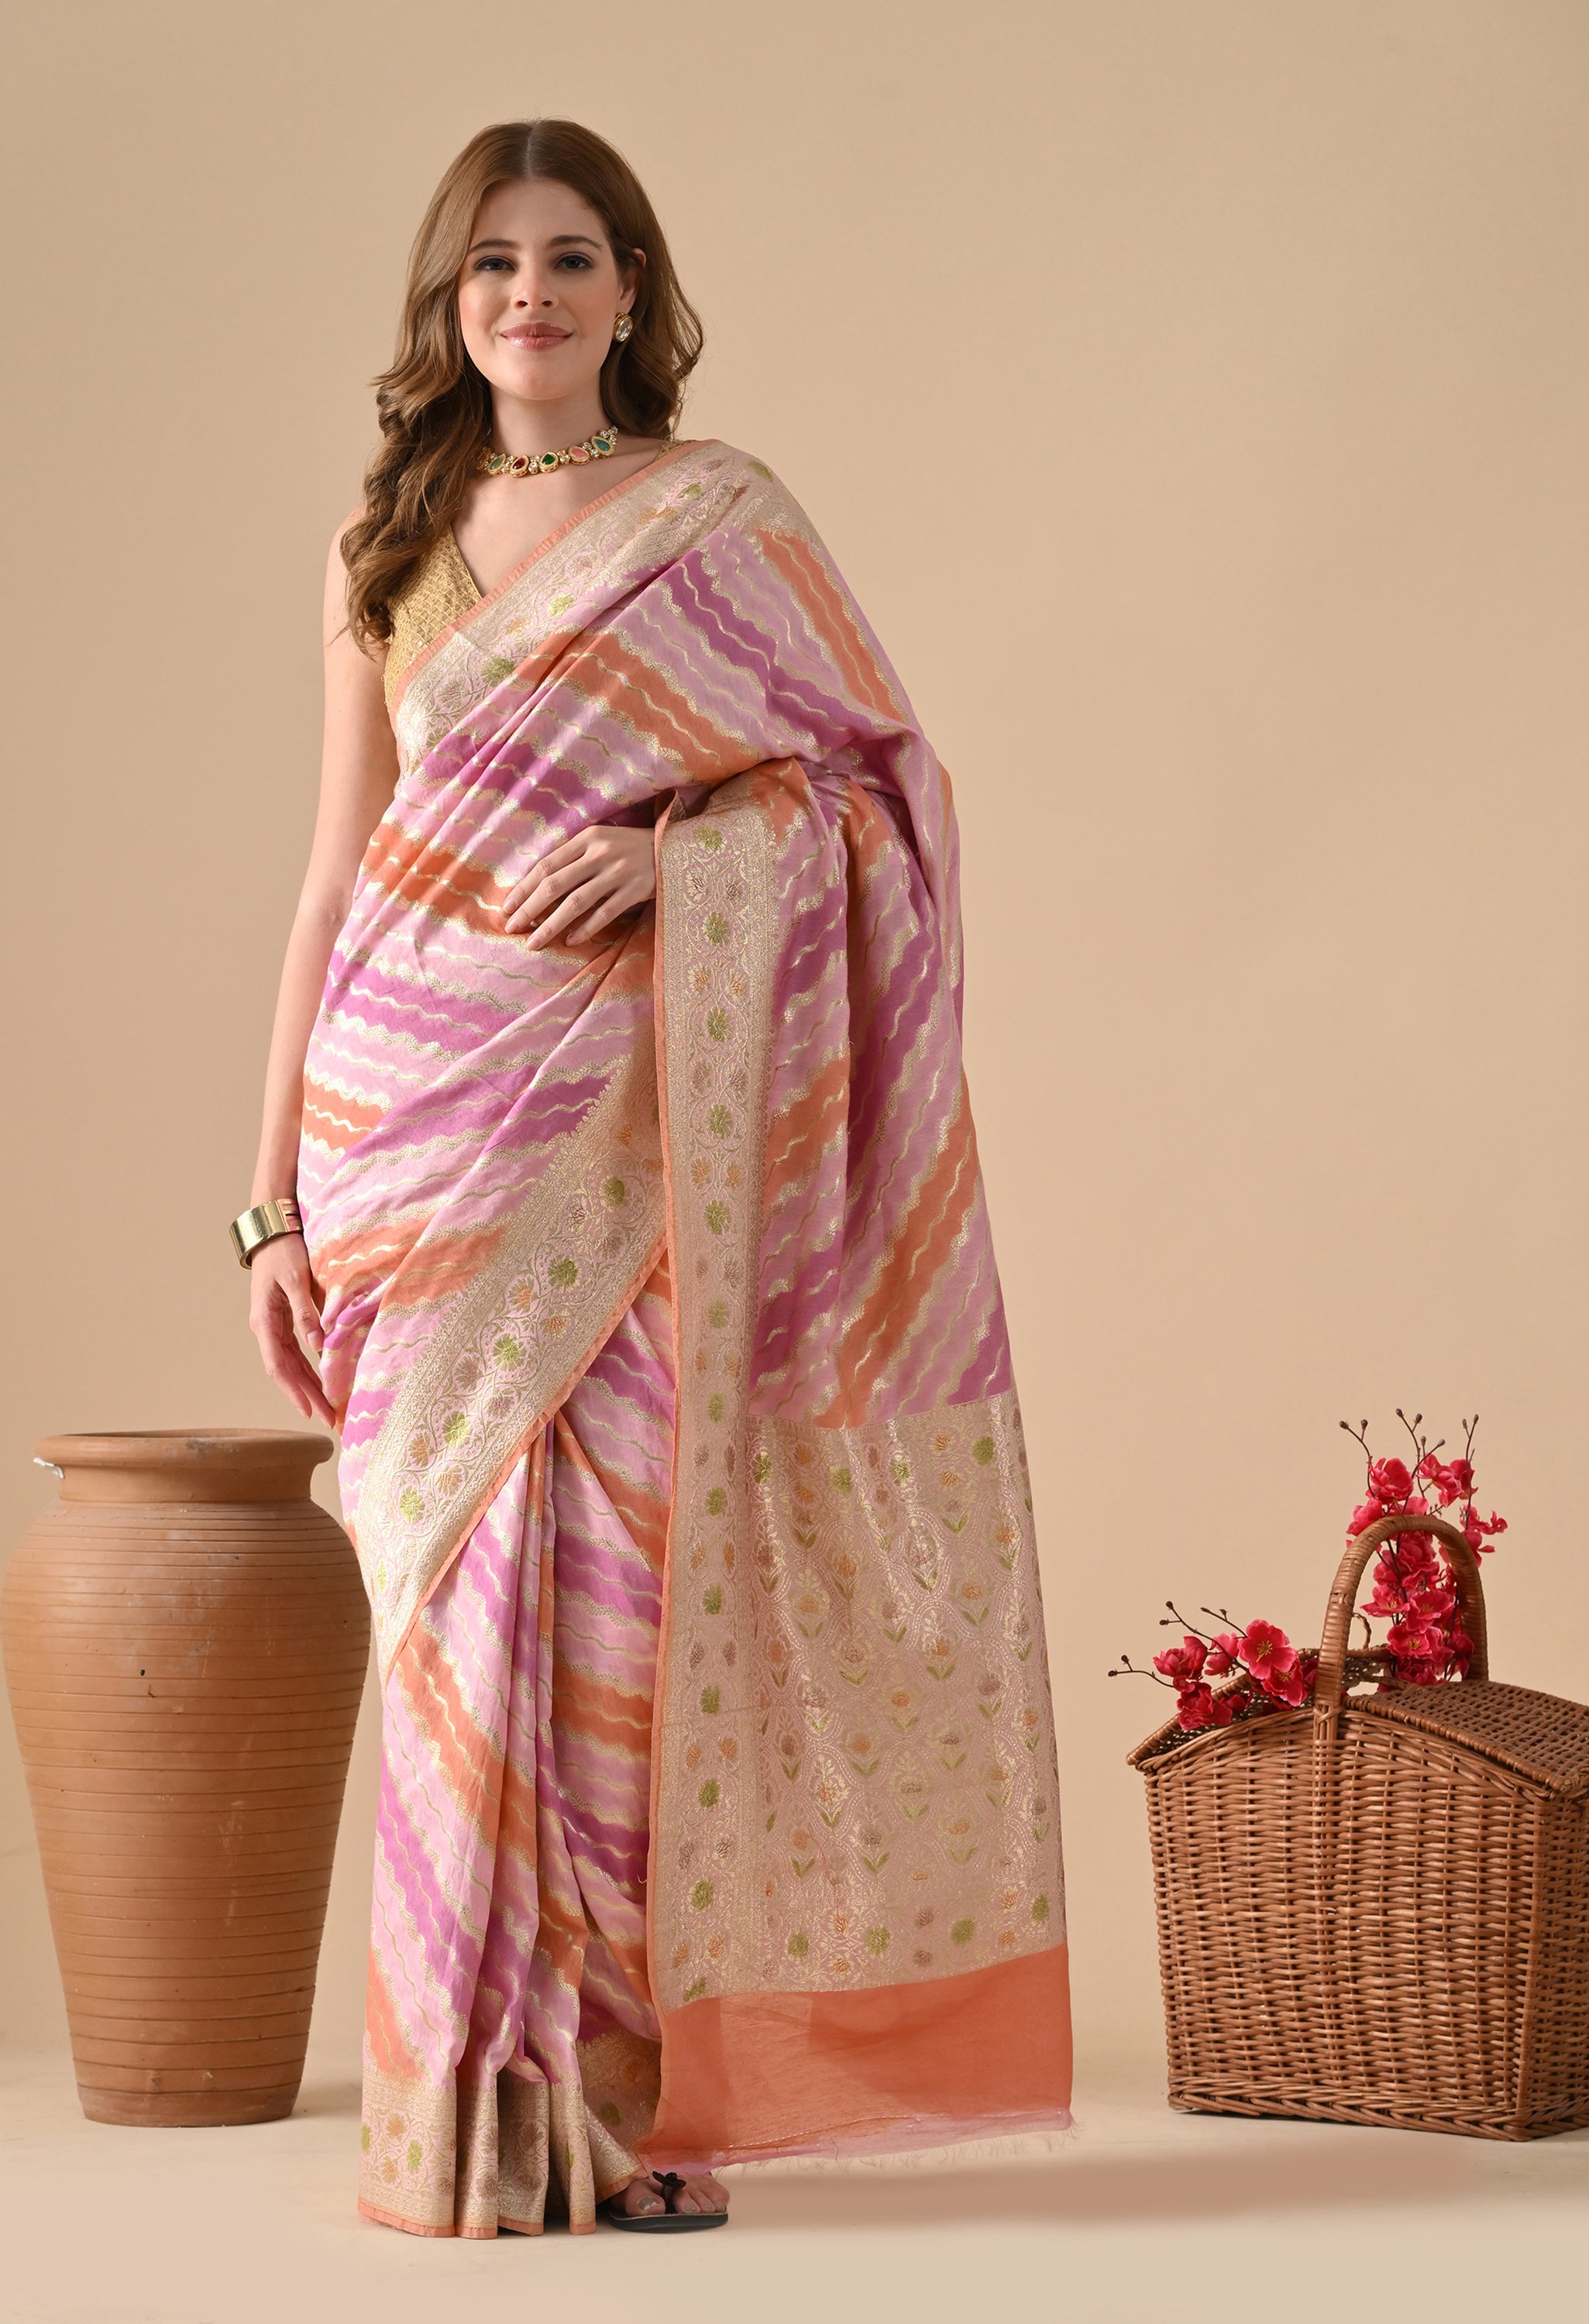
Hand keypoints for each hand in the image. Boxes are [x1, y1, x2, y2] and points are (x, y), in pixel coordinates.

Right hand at [248, 1233, 334, 1426]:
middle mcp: (266, 1329)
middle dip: (306, 1397)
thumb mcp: (296, 1279)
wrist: (273, 1233)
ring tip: (328, 1409)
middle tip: (328, 1420)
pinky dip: (309, 1369)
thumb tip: (318, 1344)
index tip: (309, 1411)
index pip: (278, 1365)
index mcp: (265, 1322)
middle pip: (286, 1371)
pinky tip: (323, 1382)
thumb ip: (305, 1311)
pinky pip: (296, 1353)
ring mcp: (273, 1327)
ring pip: (291, 1365)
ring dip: (308, 1387)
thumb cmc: (284, 1252)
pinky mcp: (283, 1322)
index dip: (293, 1390)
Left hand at [502, 825, 655, 949]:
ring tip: (534, 942)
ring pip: (575, 903)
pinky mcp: (634, 891)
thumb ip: (574, 858)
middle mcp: (600, 854)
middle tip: (512, 928)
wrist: (675, 849)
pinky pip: (603, 914)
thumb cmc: (631, 847)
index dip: (523, 889)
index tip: (506, 908)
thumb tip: (539, 888)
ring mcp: (618, 873)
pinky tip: (569, 941)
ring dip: (550, 925)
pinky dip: (584, 929)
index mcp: (587, 838)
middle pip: (555, 885)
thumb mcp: (601, 842)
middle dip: (528, 909)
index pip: (546, 866)